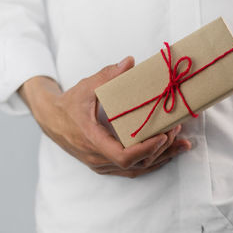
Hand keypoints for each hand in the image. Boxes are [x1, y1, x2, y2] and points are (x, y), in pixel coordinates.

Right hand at [18, 56, 191, 177]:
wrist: (51, 120)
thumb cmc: (69, 104)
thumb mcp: (86, 87)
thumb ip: (107, 75)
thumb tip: (130, 62)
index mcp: (92, 140)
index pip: (123, 155)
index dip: (146, 149)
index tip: (163, 135)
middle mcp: (97, 158)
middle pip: (136, 163)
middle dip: (160, 148)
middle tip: (176, 129)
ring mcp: (101, 164)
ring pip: (137, 169)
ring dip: (161, 157)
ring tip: (182, 143)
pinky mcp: (105, 165)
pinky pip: (132, 170)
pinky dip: (152, 163)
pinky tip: (168, 154)